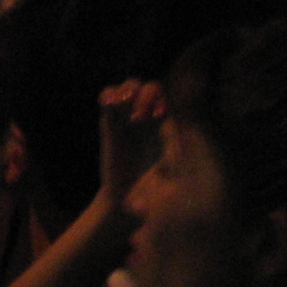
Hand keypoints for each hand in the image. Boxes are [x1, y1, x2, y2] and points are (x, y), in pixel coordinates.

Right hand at [96, 78, 165, 208]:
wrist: (125, 200)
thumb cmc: (151, 192)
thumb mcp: (166, 182)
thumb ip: (171, 173)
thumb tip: (177, 159)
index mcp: (168, 127)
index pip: (170, 103)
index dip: (165, 104)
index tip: (158, 117)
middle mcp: (149, 117)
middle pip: (152, 89)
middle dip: (147, 96)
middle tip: (140, 116)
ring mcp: (128, 117)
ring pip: (132, 87)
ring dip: (129, 89)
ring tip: (124, 101)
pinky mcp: (110, 121)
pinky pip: (109, 97)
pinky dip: (109, 95)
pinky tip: (110, 104)